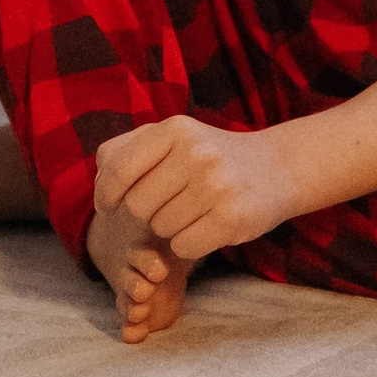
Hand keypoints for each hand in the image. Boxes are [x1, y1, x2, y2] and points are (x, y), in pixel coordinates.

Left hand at [91, 114, 297, 262]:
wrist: (278, 168)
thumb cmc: (212, 157)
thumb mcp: (175, 138)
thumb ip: (127, 150)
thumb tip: (98, 185)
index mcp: (176, 129)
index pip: (117, 169)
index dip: (105, 195)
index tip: (108, 206)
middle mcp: (196, 153)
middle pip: (136, 205)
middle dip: (147, 212)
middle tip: (172, 203)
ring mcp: (216, 186)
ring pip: (160, 228)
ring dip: (170, 228)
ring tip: (196, 210)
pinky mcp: (231, 218)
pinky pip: (183, 247)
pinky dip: (189, 245)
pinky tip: (207, 226)